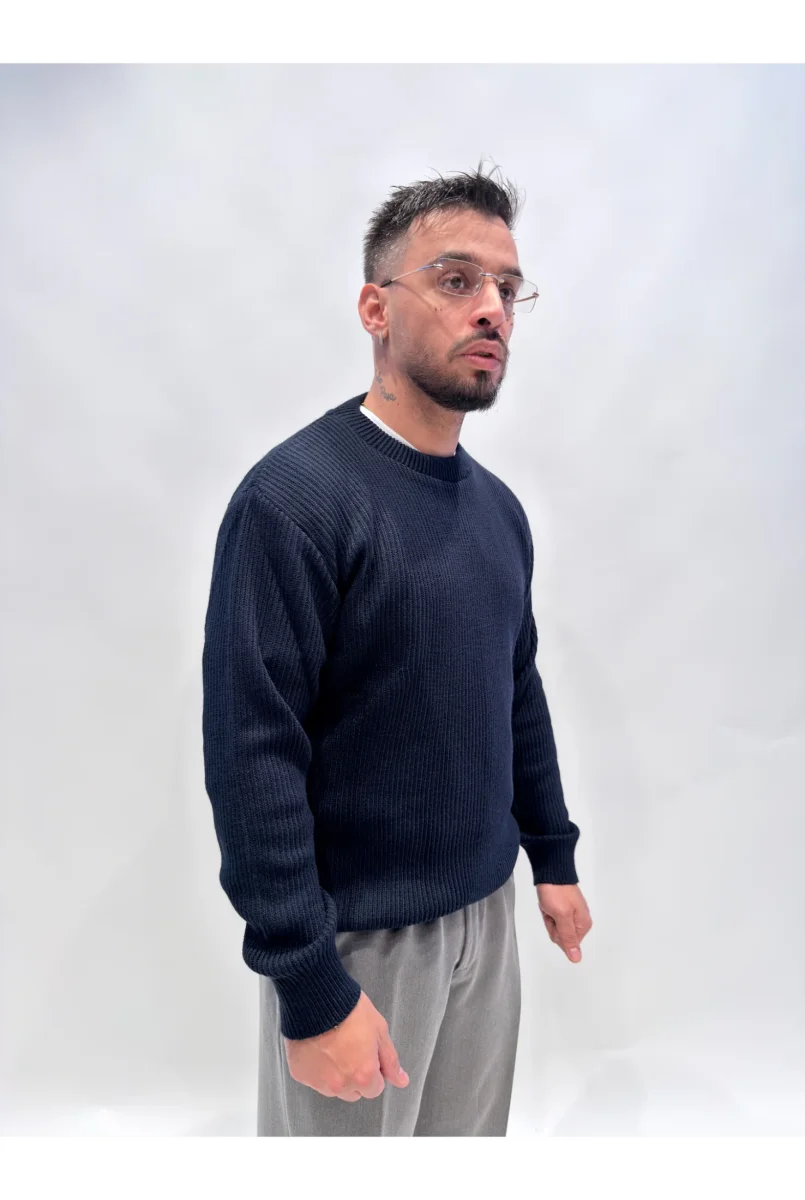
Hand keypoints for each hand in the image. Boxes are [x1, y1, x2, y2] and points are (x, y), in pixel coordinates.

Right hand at [284, 990, 409, 1100]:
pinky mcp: (299, 1074)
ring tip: (332, 1046)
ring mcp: (317, 1082)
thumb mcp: (379, 1030)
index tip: (367, 1053)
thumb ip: (390, 1061)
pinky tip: (317, 1046)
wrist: (316, 998)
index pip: (374, 1089)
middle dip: (354, 1076)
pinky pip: (312, 1078)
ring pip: (333, 1088)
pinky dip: (316, 1068)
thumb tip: (402, 1082)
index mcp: (363, 1076)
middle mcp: (340, 1085)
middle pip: (353, 1092)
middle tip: (350, 1049)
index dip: (373, 1070)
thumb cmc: (351, 1011)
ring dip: (335, 1075)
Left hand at [536, 883, 591, 961]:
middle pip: (562, 936)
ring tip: (549, 905)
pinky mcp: (564, 906)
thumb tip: (577, 959)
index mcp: (584, 924)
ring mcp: (572, 913)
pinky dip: (547, 911)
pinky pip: (553, 916)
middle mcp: (581, 920)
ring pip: (556, 926)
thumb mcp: (562, 917)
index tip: (555, 919)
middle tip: (551, 910)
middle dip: (552, 925)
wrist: (552, 870)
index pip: (567, 943)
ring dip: (549, 917)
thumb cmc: (557, 893)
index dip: (556, 933)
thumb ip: (568, 938)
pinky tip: (548, 903)